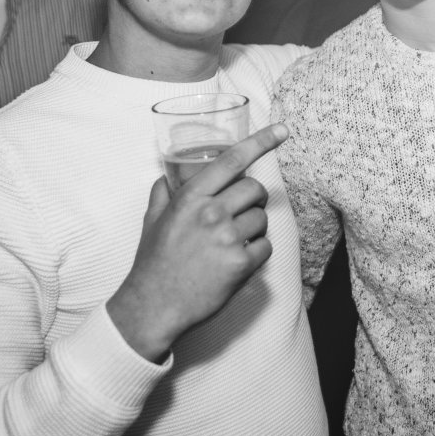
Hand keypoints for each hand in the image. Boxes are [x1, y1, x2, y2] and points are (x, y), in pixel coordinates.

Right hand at [107, 124, 288, 361]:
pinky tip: (235, 263)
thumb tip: (167, 176)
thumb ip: (162, 194)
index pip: (232, 160)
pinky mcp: (241, 263)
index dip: (261, 141)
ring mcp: (227, 238)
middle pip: (254, 189)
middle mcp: (211, 213)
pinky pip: (265, 247)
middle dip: (253, 199)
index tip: (282, 129)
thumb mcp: (152, 220)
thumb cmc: (153, 263)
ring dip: (253, 230)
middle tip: (240, 213)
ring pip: (262, 219)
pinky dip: (256, 254)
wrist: (153, 306)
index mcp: (190, 197)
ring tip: (230, 244)